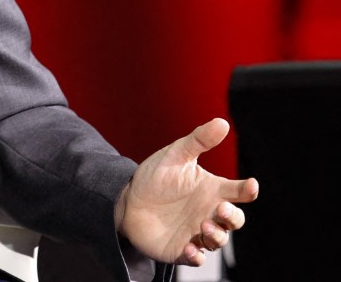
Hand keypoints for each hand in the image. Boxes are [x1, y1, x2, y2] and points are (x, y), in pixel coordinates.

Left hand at [115, 118, 258, 266]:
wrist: (128, 200)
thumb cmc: (157, 177)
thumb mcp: (175, 155)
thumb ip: (198, 141)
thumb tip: (222, 123)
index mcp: (212, 190)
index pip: (238, 192)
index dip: (247, 189)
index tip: (251, 185)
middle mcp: (209, 213)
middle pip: (234, 220)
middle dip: (232, 217)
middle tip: (220, 210)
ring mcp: (197, 232)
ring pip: (218, 240)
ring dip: (215, 235)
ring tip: (202, 225)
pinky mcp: (181, 248)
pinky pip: (195, 257)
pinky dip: (196, 255)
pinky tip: (190, 248)